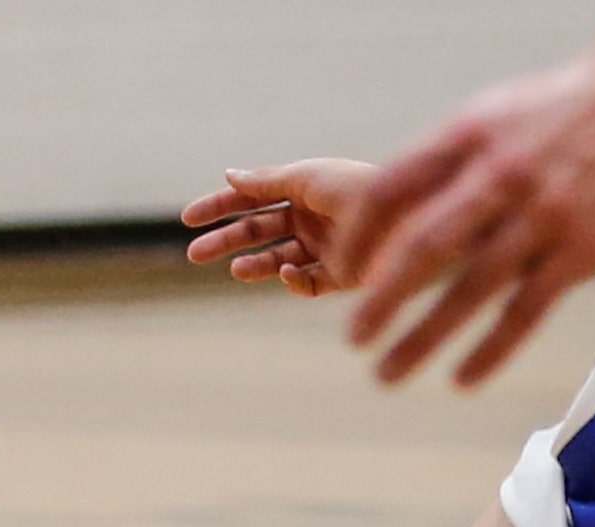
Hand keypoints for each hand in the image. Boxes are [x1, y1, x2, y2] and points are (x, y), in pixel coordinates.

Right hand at [184, 160, 377, 296]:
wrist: (405, 219)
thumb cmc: (356, 188)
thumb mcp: (305, 177)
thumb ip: (266, 181)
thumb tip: (230, 175)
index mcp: (301, 189)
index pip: (251, 197)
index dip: (220, 207)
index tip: (188, 219)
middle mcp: (311, 218)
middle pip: (258, 230)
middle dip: (227, 240)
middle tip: (195, 254)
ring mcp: (324, 247)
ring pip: (277, 259)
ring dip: (254, 264)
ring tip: (237, 270)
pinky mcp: (341, 276)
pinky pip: (306, 283)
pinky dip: (292, 280)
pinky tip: (287, 271)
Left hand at [338, 53, 594, 387]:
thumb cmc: (558, 112)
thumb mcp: (491, 117)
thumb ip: (446, 165)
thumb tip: (393, 219)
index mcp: (466, 136)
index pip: (392, 189)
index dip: (359, 236)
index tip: (340, 270)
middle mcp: (501, 174)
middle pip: (425, 245)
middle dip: (382, 298)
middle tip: (353, 339)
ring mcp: (544, 215)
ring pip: (472, 288)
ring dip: (424, 336)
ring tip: (388, 374)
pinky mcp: (582, 250)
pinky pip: (526, 311)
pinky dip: (490, 349)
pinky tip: (461, 378)